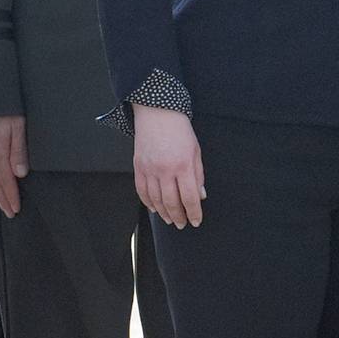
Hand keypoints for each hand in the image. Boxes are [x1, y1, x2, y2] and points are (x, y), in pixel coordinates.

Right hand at [133, 104, 203, 228]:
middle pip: (172, 203)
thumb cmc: (179, 130)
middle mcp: (165, 169)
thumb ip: (198, 175)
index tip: (196, 221)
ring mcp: (149, 169)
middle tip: (182, 224)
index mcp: (183, 165)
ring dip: (164, 213)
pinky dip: (148, 203)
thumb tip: (200, 196)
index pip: (190, 197)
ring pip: (155, 200)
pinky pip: (142, 191)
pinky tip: (155, 208)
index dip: (194, 213)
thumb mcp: (196, 151)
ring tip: (170, 219)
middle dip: (178, 217)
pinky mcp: (138, 167)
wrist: (157, 113)